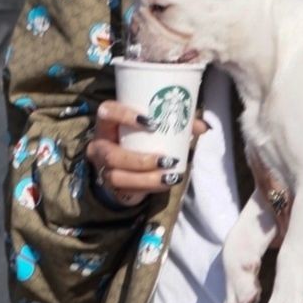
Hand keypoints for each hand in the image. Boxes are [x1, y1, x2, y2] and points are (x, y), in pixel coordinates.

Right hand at [86, 100, 209, 205]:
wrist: (123, 163)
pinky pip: (128, 190)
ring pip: (118, 177)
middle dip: (141, 160)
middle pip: (113, 155)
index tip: (152, 123)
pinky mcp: (111, 186)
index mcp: (107, 123)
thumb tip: (203, 126)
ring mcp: (102, 168)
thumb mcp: (152, 128)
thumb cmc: (138, 138)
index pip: (107, 112)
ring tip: (170, 177)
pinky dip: (149, 188)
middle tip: (168, 160)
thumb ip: (175, 123)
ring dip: (147, 179)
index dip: (125, 116)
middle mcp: (99, 145)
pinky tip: (166, 184)